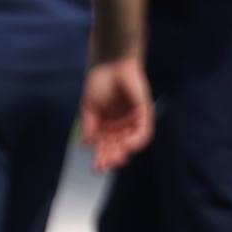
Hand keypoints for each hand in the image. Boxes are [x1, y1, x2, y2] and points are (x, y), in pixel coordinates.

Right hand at [80, 57, 153, 172]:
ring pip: (130, 144)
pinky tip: (127, 146)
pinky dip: (136, 141)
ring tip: (115, 160)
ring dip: (122, 153)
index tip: (97, 168)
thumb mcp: (88, 108)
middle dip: (111, 158)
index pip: (105, 147)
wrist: (110, 64)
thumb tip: (87, 146)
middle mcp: (120, 126)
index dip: (101, 158)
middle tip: (105, 166)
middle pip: (117, 148)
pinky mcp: (144, 113)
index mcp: (106, 127)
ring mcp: (132, 121)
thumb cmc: (98, 83)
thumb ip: (89, 127)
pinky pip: (144, 132)